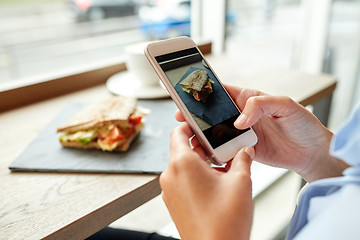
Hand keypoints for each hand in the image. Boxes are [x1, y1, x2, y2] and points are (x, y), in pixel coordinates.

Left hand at [160, 124, 253, 239]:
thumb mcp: (241, 182)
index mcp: (182, 163)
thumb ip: (243, 160)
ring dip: (202, 162)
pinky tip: (217, 184)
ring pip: (183, 166)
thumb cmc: (225, 221)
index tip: (202, 124)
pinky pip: (182, 181)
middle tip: (222, 146)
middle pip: (182, 149)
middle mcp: (171, 175)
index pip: (178, 132)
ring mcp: (170, 191)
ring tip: (224, 167)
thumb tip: (246, 151)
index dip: (190, 125)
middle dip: (203, 146)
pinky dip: (196, 177)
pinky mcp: (173, 203)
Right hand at [175, 85, 348, 181]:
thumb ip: (260, 105)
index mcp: (248, 98)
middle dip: (195, 116)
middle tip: (181, 120)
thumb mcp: (285, 105)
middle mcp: (241, 115)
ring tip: (190, 140)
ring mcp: (240, 133)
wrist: (311, 152)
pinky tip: (205, 155)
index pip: (221, 92)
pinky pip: (223, 150)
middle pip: (212, 113)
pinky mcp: (242, 150)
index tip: (188, 96)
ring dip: (201, 136)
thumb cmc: (302, 124)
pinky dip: (213, 153)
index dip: (203, 93)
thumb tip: (238, 120)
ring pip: (214, 132)